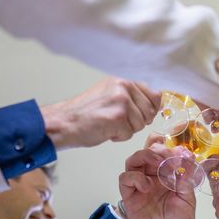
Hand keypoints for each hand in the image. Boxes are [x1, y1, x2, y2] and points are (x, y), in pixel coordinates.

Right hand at [41, 77, 160, 149]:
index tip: (139, 115)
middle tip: (116, 122)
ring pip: (140, 125)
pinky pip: (129, 134)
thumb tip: (156, 103)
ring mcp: (121, 101)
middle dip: (136, 122)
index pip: (155, 95)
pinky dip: (118, 137)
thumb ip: (130, 96)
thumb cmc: (84, 113)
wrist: (63, 122)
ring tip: (107, 125)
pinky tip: (104, 130)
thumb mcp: (109, 95)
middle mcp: (123, 87)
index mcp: (122, 81)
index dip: (150, 110)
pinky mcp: (117, 117)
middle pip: (149, 112)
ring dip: (126, 130)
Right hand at [118, 145, 196, 218]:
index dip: (169, 146)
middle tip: (168, 153)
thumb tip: (187, 158)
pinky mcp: (129, 197)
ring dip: (145, 156)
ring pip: (133, 160)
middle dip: (157, 148)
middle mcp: (152, 178)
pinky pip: (125, 179)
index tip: (181, 147)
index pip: (164, 153)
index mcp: (167, 176)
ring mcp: (140, 186)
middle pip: (147, 152)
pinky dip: (135, 177)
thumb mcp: (188, 198)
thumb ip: (186, 178)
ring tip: (158, 163)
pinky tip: (148, 185)